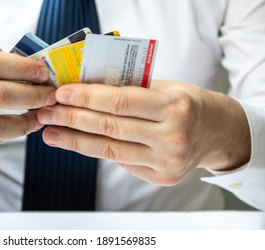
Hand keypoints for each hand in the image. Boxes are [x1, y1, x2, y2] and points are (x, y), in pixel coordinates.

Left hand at [37, 81, 250, 185]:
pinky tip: (76, 142)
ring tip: (50, 132)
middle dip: (71, 119)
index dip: (86, 98)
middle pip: (109, 127)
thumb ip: (130, 89)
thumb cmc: (188, 102)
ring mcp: (167, 162)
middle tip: (46, 112)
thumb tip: (85, 87)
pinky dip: (95, 150)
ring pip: (109, 150)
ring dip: (74, 140)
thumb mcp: (165, 87)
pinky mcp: (161, 177)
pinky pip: (121, 161)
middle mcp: (172, 137)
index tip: (60, 93)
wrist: (219, 132)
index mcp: (175, 106)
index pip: (119, 102)